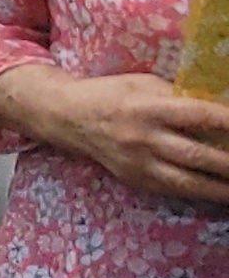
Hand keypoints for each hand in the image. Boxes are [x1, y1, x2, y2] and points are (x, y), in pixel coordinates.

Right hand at [0, 66, 228, 204]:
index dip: (227, 122)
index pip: (197, 115)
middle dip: (228, 163)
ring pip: (186, 180)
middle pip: (195, 154)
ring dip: (219, 188)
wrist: (66, 118)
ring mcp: (138, 163)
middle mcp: (143, 138)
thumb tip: (217, 111)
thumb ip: (178, 98)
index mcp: (147, 107)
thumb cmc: (110, 94)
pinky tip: (217, 193)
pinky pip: (172, 190)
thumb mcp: (143, 84)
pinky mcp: (134, 179)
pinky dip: (198, 193)